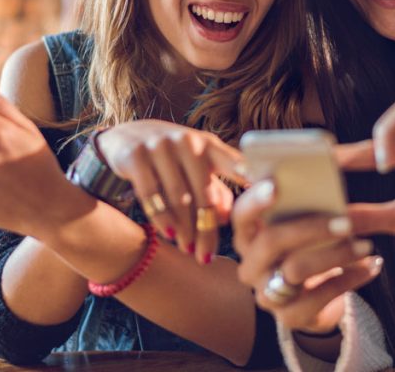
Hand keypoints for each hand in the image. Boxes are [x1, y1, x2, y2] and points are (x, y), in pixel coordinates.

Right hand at [97, 120, 243, 262]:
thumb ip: (215, 190)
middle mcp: (186, 141)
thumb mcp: (195, 168)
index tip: (270, 200)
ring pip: (178, 197)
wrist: (124, 138)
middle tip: (208, 255)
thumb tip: (227, 219)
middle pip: (203, 192)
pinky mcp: (136, 156)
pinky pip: (151, 195)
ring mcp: (160, 146)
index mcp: (207, 144)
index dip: (252, 180)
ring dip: (184, 228)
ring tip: (189, 249)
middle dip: (206, 228)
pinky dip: (161, 218)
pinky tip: (169, 235)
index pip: (234, 163)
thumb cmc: (171, 158)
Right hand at [232, 181, 381, 334]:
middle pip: (270, 241)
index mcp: (248, 237)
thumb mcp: (301, 228)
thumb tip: (327, 190)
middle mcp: (250, 266)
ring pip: (296, 270)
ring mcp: (267, 294)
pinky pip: (319, 298)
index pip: (241, 215)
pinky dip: (349, 279)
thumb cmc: (308, 250)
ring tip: (365, 245)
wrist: (316, 298)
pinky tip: (371, 266)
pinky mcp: (289, 317)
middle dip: (310, 228)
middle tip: (346, 222)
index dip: (255, 200)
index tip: (277, 184)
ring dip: (336, 255)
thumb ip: (303, 209)